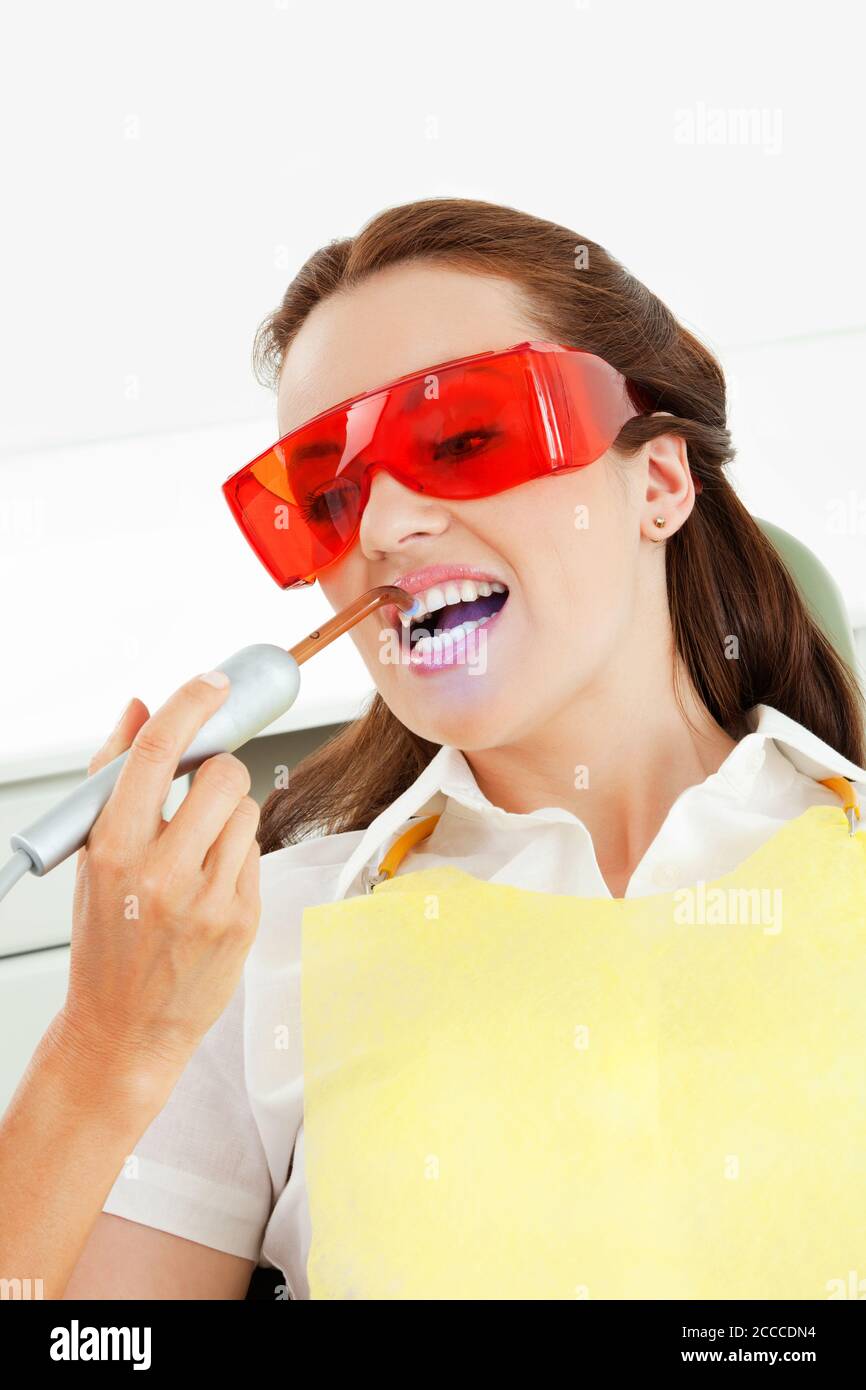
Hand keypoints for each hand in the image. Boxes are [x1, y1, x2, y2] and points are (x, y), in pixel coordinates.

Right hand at [55, 673, 261, 1095]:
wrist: (122, 1028)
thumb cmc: (106, 938)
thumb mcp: (90, 854)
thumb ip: (112, 775)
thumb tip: (139, 708)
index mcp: (112, 847)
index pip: (159, 751)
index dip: (192, 704)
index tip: (213, 683)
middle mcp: (160, 872)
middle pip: (223, 774)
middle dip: (219, 771)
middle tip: (202, 791)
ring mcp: (207, 898)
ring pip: (248, 810)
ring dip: (230, 815)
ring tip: (200, 849)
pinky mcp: (242, 919)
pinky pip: (256, 851)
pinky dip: (238, 854)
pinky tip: (212, 883)